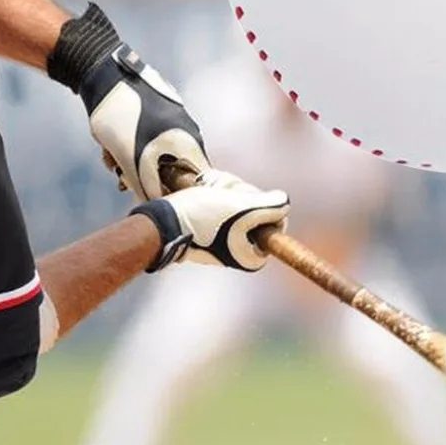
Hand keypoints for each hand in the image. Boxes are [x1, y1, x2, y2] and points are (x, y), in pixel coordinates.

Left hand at [47, 3, 210, 198]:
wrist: (105, 74)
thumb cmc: (122, 116)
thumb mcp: (130, 158)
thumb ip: (145, 185)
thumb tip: (152, 204)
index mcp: (188, 141)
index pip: (197, 179)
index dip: (178, 193)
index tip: (158, 199)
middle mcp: (186, 130)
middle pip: (173, 168)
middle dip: (146, 176)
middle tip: (123, 178)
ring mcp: (172, 119)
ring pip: (155, 153)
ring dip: (133, 161)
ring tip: (111, 157)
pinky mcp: (158, 111)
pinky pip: (147, 138)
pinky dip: (130, 144)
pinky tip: (109, 143)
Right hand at [131, 170, 289, 271]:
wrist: (161, 221)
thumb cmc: (200, 218)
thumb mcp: (242, 209)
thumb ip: (271, 207)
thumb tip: (284, 202)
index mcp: (252, 255)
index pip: (275, 220)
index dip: (263, 203)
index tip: (243, 202)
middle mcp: (240, 248)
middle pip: (256, 206)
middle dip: (239, 193)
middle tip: (220, 198)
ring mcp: (225, 235)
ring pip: (238, 198)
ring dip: (225, 189)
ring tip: (207, 194)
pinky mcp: (211, 222)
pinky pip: (223, 198)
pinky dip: (215, 190)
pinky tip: (201, 192)